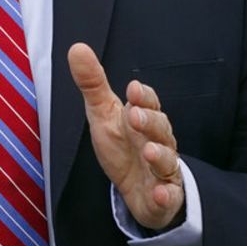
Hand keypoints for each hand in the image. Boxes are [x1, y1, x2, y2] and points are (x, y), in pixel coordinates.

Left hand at [67, 43, 184, 231]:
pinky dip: (166, 194)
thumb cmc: (123, 146)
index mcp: (145, 119)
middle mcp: (159, 141)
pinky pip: (169, 196)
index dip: (142, 97)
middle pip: (160, 128)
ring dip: (160, 156)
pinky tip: (159, 192)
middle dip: (149, 121)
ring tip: (149, 152)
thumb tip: (76, 48)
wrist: (138, 190)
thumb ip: (93, 83)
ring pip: (168, 160)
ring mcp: (164, 170)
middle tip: (135, 116)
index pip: (148, 103)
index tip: (132, 89)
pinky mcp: (165, 197)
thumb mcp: (103, 114)